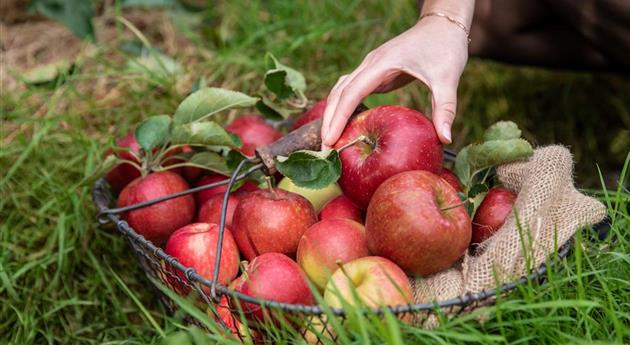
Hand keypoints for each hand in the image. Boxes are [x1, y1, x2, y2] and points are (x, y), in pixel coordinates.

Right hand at [321, 16, 468, 148]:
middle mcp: (370, 64)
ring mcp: (370, 68)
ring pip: (341, 91)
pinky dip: (343, 108)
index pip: (352, 93)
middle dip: (328, 121)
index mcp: (382, 63)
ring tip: (329, 141)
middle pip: (339, 93)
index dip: (338, 118)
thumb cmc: (445, 47)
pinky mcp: (375, 73)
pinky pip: (351, 91)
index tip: (330, 140)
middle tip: (324, 150)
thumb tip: (445, 139)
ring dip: (332, 114)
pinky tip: (345, 127)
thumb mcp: (448, 78)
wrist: (442, 24)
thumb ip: (445, 108)